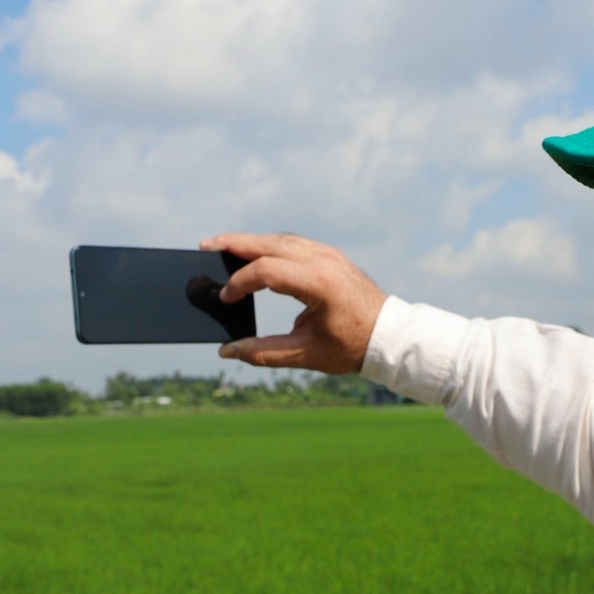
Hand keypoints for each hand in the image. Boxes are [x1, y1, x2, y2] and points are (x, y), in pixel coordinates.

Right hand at [202, 233, 387, 373]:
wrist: (389, 336)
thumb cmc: (351, 347)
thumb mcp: (305, 355)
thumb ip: (263, 352)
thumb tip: (227, 352)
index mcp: (319, 284)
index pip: (267, 271)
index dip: (240, 284)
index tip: (225, 300)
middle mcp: (323, 261)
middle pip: (269, 243)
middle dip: (234, 243)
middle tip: (205, 245)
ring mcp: (328, 254)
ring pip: (281, 238)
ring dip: (251, 241)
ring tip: (222, 247)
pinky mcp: (330, 256)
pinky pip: (293, 243)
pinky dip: (269, 245)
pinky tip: (253, 253)